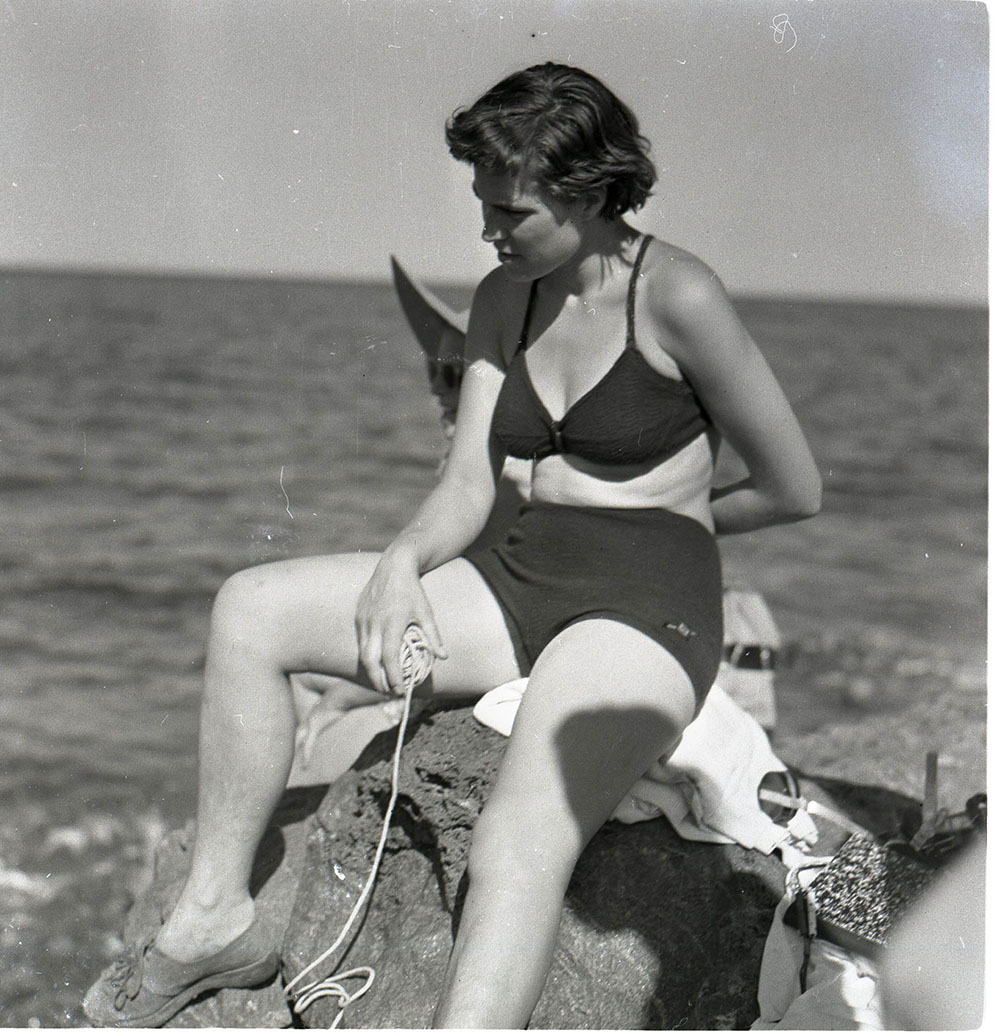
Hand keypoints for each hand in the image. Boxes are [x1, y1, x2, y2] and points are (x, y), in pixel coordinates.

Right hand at [354, 549, 446, 694]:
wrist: (394, 566)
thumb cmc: (412, 590)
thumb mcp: (426, 612)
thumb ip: (433, 635)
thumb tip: (443, 657)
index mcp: (392, 622)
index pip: (389, 657)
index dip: (392, 676)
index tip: (399, 689)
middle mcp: (374, 623)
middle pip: (369, 661)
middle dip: (377, 680)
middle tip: (388, 692)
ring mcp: (363, 619)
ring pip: (362, 652)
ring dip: (371, 670)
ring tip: (382, 681)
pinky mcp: (358, 615)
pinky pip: (360, 640)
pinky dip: (367, 655)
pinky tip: (376, 662)